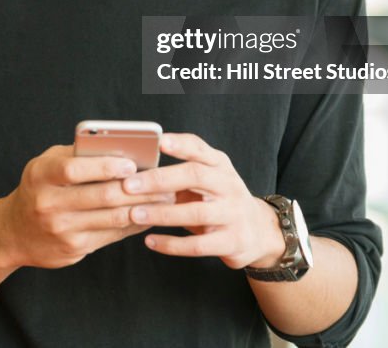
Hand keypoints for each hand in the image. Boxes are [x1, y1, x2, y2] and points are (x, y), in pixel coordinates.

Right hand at [0, 145, 174, 269]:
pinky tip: (149, 214)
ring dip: (143, 207)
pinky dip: (134, 224)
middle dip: (137, 188)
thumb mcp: (47, 165)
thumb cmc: (39, 188)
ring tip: (166, 197)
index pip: (74, 170)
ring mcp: (61, 229)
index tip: (132, 163)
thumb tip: (121, 148)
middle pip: (101, 196)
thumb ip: (77, 155)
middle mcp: (48, 204)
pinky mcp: (74, 249)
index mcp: (40, 175)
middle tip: (163, 180)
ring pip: (112, 218)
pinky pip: (112, 235)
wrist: (13, 233)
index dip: (105, 166)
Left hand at [120, 133, 285, 268]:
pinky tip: (149, 240)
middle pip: (195, 176)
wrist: (258, 231)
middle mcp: (229, 185)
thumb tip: (136, 164)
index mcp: (220, 164)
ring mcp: (233, 214)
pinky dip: (171, 244)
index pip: (200, 148)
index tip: (159, 141)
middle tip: (129, 185)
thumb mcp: (209, 177)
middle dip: (160, 180)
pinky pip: (198, 245)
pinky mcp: (233, 242)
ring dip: (161, 213)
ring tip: (134, 214)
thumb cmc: (220, 198)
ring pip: (195, 212)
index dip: (180, 144)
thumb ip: (182, 168)